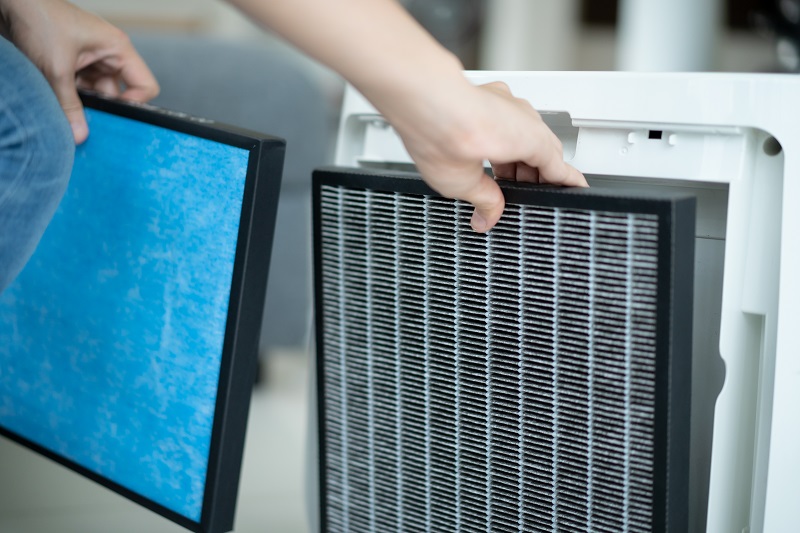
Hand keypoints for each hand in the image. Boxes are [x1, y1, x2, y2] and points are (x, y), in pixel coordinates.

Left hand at [0, 0, 158, 142]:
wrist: (13, 2)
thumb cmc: (40, 18)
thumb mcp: (57, 68)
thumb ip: (70, 105)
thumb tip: (80, 134)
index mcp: (117, 49)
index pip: (145, 86)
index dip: (134, 105)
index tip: (115, 118)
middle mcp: (109, 54)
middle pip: (116, 94)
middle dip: (101, 109)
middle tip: (83, 121)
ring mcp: (92, 59)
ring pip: (96, 93)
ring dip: (81, 103)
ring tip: (64, 108)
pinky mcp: (75, 63)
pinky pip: (81, 88)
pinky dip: (70, 96)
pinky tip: (57, 100)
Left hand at [383, 80, 586, 232]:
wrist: (418, 97)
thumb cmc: (443, 132)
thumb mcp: (464, 183)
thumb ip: (484, 201)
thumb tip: (488, 217)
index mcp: (527, 140)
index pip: (558, 166)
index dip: (567, 181)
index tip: (576, 188)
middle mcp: (522, 116)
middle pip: (541, 149)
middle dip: (536, 174)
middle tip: (527, 195)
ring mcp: (505, 101)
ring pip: (524, 132)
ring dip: (518, 157)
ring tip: (501, 179)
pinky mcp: (487, 95)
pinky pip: (507, 119)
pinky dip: (504, 138)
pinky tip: (487, 151)